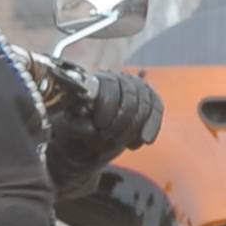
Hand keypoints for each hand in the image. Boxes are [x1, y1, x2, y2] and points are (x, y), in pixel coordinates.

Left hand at [45, 59, 162, 158]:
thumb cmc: (75, 135)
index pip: (109, 85)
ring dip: (134, 127)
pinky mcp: (147, 101)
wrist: (85, 145)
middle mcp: (115, 79)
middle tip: (108, 137)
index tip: (99, 126)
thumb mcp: (68, 129)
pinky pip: (157, 107)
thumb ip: (76, 123)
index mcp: (94, 82)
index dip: (107, 106)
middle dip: (122, 121)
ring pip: (146, 100)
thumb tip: (91, 125)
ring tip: (119, 142)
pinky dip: (152, 125)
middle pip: (131, 93)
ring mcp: (133, 88)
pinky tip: (144, 141)